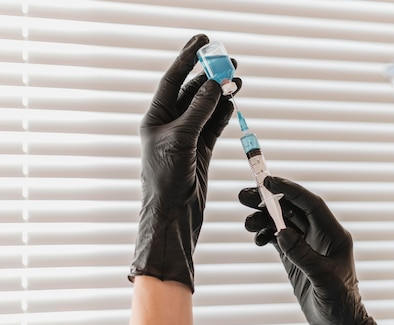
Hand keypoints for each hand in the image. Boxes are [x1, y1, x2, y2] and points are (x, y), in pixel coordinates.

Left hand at [129, 34, 240, 290]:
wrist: (173, 215)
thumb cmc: (166, 180)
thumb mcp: (181, 140)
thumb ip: (199, 111)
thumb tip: (213, 83)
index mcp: (156, 118)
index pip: (173, 80)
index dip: (187, 58)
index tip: (202, 39)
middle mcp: (170, 125)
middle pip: (192, 91)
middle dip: (209, 74)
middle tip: (228, 59)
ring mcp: (187, 138)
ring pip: (206, 108)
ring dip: (220, 93)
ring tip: (237, 78)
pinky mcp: (201, 151)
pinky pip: (214, 126)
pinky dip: (224, 113)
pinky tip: (232, 101)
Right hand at [239, 176, 384, 324]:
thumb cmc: (341, 305)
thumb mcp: (324, 281)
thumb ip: (303, 256)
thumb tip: (282, 233)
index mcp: (334, 235)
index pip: (311, 204)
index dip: (290, 190)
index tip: (267, 181)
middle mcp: (321, 236)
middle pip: (292, 210)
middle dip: (269, 201)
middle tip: (244, 196)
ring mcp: (307, 247)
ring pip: (282, 223)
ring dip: (264, 219)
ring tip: (247, 224)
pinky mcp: (296, 258)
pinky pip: (277, 238)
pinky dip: (265, 235)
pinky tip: (257, 239)